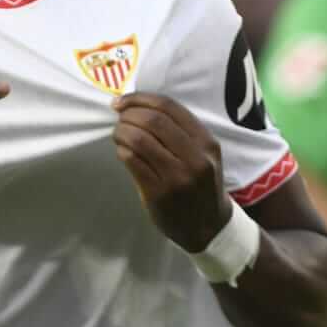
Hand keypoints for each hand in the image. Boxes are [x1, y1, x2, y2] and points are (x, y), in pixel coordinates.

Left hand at [111, 92, 229, 252]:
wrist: (208, 227)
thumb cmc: (201, 186)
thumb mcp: (204, 156)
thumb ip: (181, 133)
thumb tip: (138, 108)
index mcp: (207, 143)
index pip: (169, 107)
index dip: (141, 99)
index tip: (123, 101)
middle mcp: (195, 158)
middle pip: (153, 120)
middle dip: (129, 114)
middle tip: (119, 118)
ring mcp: (177, 177)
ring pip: (140, 140)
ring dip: (122, 132)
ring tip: (118, 134)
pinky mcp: (159, 194)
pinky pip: (133, 162)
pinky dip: (122, 151)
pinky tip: (122, 152)